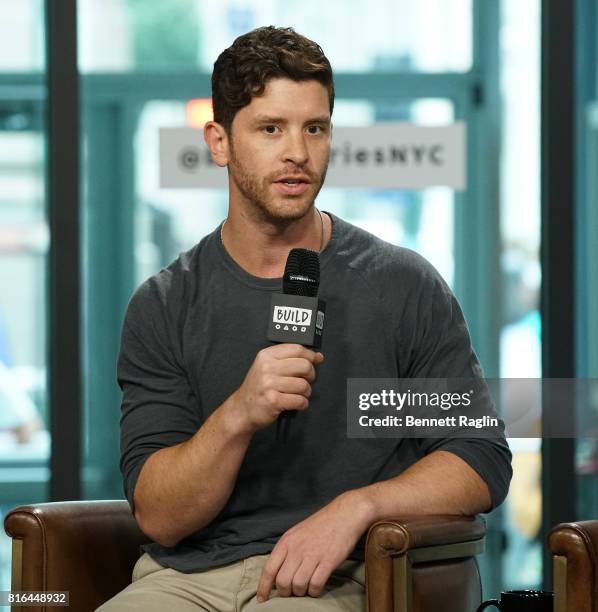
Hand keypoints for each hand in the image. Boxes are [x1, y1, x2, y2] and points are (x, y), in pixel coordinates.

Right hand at [230, 344, 323, 433]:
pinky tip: (295, 403)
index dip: (310, 355)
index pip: (297, 349)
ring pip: (304, 385)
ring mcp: (270, 385)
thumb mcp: (267, 366)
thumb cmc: (258, 388)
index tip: (315, 360)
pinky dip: (302, 404)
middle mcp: (267, 368)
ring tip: (297, 394)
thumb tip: (317, 356)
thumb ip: (290, 359)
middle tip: (304, 380)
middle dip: (310, 375)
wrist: (243, 409)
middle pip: (304, 366)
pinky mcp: (274, 401)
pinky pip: (299, 400)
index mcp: (267, 356)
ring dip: (306, 392)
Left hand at [256, 491, 372, 601]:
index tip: (262, 600)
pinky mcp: (328, 561)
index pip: (269, 569)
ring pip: (298, 586)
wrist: (344, 514)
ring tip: (306, 587)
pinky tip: (317, 587)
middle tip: (292, 591)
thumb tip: (278, 572)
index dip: (263, 587)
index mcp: (287, 541)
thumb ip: (287, 551)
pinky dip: (315, 591)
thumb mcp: (297, 533)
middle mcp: (297, 549)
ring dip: (301, 592)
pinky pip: (315, 585)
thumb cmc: (321, 525)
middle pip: (282, 582)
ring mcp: (312, 555)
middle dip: (286, 592)